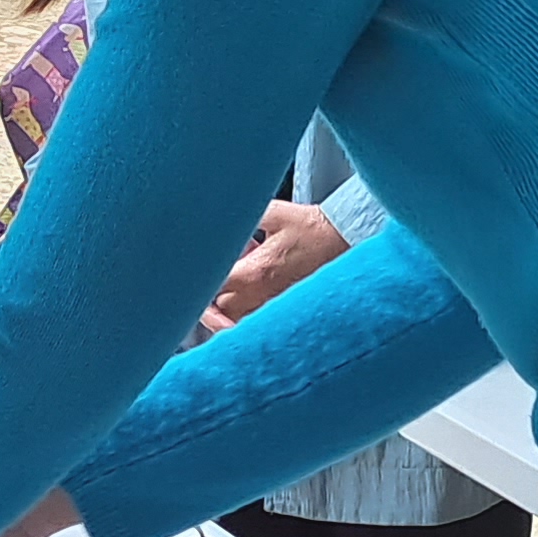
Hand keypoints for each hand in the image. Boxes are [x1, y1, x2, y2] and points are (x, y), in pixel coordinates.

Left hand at [202, 198, 347, 335]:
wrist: (348, 241)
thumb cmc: (313, 227)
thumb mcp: (273, 213)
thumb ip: (242, 218)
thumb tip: (218, 219)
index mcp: (254, 273)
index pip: (211, 288)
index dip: (195, 285)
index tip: (189, 278)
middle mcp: (262, 296)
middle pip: (221, 312)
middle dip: (209, 301)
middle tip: (204, 287)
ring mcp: (276, 307)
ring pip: (239, 323)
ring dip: (227, 312)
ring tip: (223, 297)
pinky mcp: (288, 309)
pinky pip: (260, 323)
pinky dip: (248, 317)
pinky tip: (249, 300)